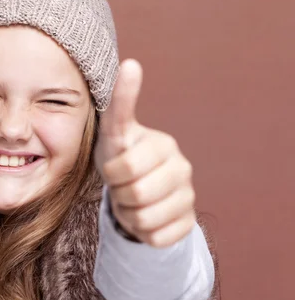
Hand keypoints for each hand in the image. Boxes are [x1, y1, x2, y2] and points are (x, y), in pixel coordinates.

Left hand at [95, 59, 195, 247]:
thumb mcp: (114, 133)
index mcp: (162, 144)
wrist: (134, 191)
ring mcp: (188, 196)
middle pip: (135, 192)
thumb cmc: (120, 157)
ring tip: (131, 199)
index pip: (124, 165)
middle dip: (118, 193)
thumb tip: (131, 62)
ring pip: (143, 218)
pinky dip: (141, 232)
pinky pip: (154, 237)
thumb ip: (120, 103)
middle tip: (120, 185)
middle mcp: (180, 167)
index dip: (111, 172)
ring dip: (128, 213)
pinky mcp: (188, 222)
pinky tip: (144, 216)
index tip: (115, 159)